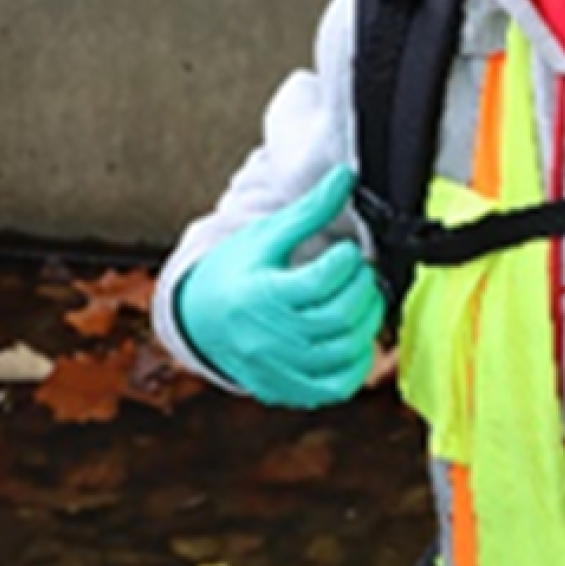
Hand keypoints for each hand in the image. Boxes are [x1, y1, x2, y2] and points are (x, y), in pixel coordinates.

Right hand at [176, 166, 383, 408]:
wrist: (198, 319)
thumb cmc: (233, 271)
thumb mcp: (265, 236)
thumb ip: (309, 210)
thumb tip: (345, 177)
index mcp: (260, 296)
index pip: (320, 282)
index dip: (345, 262)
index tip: (345, 252)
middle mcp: (269, 338)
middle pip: (338, 317)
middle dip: (362, 288)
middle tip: (359, 272)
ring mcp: (280, 368)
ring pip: (344, 351)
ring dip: (366, 320)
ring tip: (360, 297)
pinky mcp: (289, 388)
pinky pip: (338, 385)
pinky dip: (357, 361)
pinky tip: (353, 335)